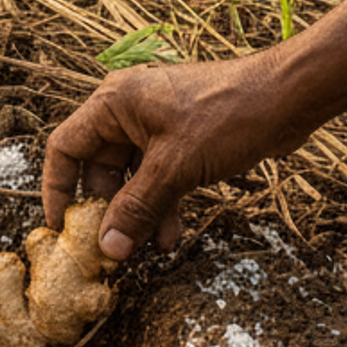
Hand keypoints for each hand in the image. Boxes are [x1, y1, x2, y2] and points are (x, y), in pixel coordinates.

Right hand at [42, 52, 311, 260]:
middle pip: (98, 168)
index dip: (58, 189)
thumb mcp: (175, 168)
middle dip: (106, 210)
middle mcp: (128, 111)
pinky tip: (168, 234)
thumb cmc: (229, 115)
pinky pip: (157, 177)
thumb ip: (137, 209)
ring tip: (146, 248)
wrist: (289, 98)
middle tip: (110, 247)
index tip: (62, 227)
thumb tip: (108, 248)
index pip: (65, 148)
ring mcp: (156, 125)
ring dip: (136, 213)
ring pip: (130, 178)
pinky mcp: (181, 139)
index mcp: (114, 104)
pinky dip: (159, 204)